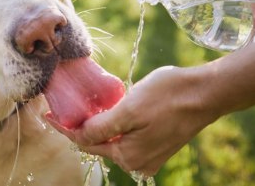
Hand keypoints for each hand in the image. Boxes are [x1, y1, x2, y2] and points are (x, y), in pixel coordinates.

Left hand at [47, 66, 218, 175]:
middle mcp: (137, 162)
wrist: (206, 92)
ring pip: (114, 140)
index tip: (48, 115)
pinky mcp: (158, 145)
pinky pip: (128, 138)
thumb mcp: (129, 109)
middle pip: (99, 143)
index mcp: (127, 156)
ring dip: (99, 126)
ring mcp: (149, 156)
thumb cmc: (168, 96)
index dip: (65, 128)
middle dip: (81, 127)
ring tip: (85, 108)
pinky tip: (111, 111)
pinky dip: (117, 126)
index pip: (85, 142)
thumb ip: (101, 127)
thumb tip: (79, 135)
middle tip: (65, 109)